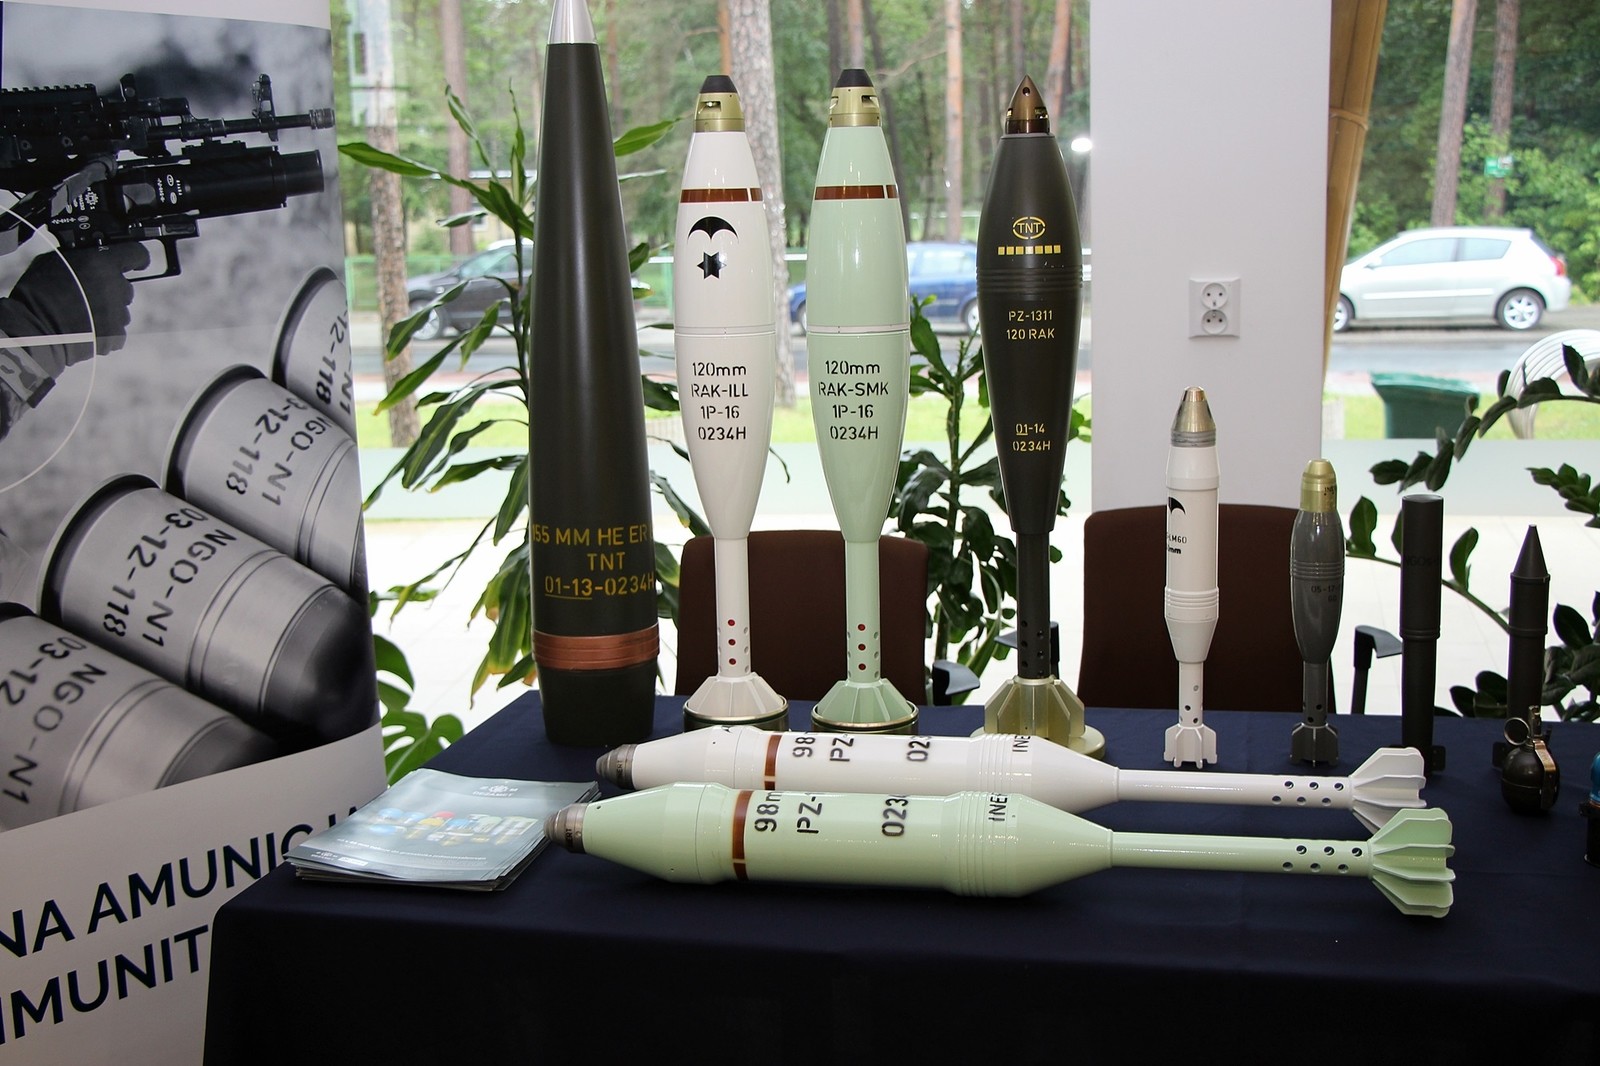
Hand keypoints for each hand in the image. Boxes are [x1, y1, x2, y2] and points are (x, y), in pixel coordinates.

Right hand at [4, 243, 150, 361]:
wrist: (34, 329)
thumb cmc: (37, 292)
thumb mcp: (56, 260)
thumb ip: (81, 257)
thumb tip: (89, 257)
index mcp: (102, 264)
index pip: (136, 253)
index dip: (135, 257)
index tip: (136, 262)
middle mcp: (116, 287)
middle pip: (124, 286)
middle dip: (110, 289)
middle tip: (88, 294)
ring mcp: (118, 314)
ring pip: (120, 310)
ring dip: (107, 310)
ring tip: (81, 314)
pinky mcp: (115, 336)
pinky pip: (117, 331)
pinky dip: (104, 330)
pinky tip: (85, 328)